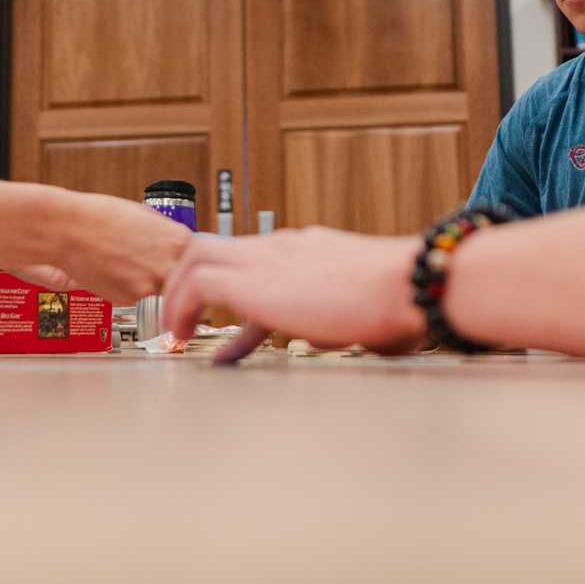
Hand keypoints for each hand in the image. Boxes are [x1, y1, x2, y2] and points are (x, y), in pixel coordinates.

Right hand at [48, 191, 190, 304]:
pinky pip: (136, 296)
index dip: (188, 260)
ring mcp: (149, 286)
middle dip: (171, 272)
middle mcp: (169, 266)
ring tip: (125, 260)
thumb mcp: (146, 215)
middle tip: (150, 262)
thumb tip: (179, 246)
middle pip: (182, 278)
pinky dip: (127, 286)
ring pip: (158, 289)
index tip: (183, 262)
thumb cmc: (101, 216)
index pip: (198, 259)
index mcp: (179, 241)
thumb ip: (168, 235)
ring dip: (148, 280)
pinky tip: (112, 269)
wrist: (68, 229)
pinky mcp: (128, 300)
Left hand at [161, 227, 425, 363]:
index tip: (231, 325)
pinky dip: (181, 307)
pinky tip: (183, 336)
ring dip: (178, 292)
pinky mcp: (254, 282)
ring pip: (195, 254)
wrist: (409, 285)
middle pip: (217, 245)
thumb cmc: (403, 303)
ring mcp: (268, 259)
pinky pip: (197, 283)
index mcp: (311, 250)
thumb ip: (342, 318)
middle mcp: (285, 247)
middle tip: (184, 315)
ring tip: (176, 331)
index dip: (236, 288)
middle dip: (190, 278)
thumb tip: (332, 338)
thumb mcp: (363, 310)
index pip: (258, 259)